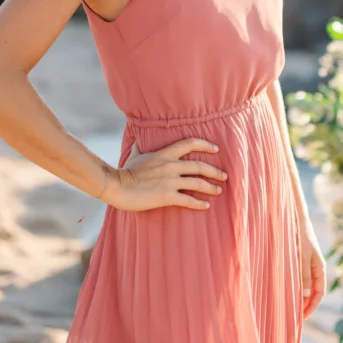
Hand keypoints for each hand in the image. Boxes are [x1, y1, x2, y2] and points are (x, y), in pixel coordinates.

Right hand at [107, 137, 227, 211]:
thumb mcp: (136, 153)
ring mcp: (170, 181)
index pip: (190, 143)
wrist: (118, 186)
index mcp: (165, 153)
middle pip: (199, 165)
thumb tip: (138, 136)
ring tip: (218, 190)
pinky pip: (188, 200)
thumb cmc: (126, 170)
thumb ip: (142, 145)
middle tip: (224, 175)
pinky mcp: (167, 196)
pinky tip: (206, 206)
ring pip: (197, 183)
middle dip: (214, 171)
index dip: (205, 144)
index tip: (216, 149)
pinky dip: (199, 203)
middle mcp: (170, 165)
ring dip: (211, 187)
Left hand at [299, 216, 326, 317]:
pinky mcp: (301, 261)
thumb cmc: (300, 237)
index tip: (302, 317)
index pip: (320, 293)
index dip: (312, 306)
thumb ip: (304, 275)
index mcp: (320, 268)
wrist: (297, 220)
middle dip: (306, 305)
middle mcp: (316, 268)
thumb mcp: (302, 257)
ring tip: (290, 307)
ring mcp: (309, 265)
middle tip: (294, 317)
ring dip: (301, 297)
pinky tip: (287, 291)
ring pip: (307, 286)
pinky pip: (301, 279)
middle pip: (314, 292)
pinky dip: (296, 287)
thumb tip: (307, 296)